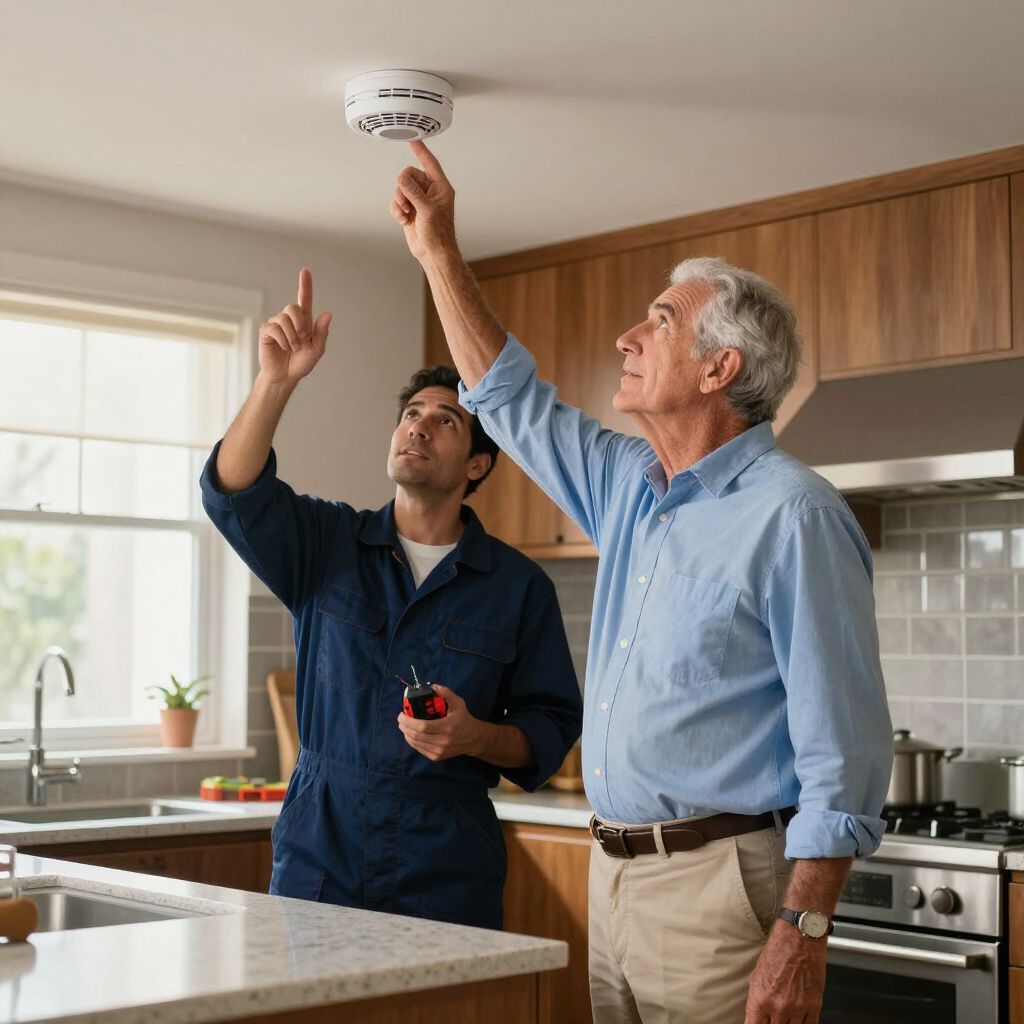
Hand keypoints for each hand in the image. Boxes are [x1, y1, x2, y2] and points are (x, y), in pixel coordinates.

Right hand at [258, 268, 331, 384]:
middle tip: (303, 339)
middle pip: (293, 307)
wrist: (286, 376)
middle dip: (300, 323)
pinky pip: (274, 328)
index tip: (305, 271)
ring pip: (283, 319)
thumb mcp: (316, 349)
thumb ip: (322, 333)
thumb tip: (327, 313)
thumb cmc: (301, 363)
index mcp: (304, 321)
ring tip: (293, 348)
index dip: (305, 285)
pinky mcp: (266, 332)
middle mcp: (289, 319)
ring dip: (292, 336)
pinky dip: (283, 339)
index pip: (305, 299)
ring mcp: (276, 324)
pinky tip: (284, 348)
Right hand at [390, 141, 456, 261]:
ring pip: (401, 189)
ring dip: (399, 201)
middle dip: (404, 189)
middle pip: (409, 176)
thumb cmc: (439, 235)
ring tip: (406, 214)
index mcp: (441, 188)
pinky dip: (397, 210)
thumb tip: (402, 177)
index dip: (422, 152)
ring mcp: (419, 201)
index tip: (414, 140)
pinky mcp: (410, 210)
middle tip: (406, 203)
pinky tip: (403, 220)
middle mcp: (430, 192)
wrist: (433, 253)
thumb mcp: (427, 210)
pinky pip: (397, 201)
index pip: (430, 164)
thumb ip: (414, 192)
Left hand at [396, 684, 483, 760]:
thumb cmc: (464, 719)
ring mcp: (439, 751)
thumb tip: (432, 686)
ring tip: (403, 726)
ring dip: (406, 734)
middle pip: (417, 736)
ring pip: (416, 743)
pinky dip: (412, 741)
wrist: (473, 739)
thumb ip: (446, 693)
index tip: (402, 714)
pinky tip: (410, 735)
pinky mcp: (437, 757)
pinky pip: (419, 749)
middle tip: (400, 719)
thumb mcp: (458, 703)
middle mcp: (443, 741)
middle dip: (404, 727)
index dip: (409, 721)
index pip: (423, 726)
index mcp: (447, 727)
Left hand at [744, 923, 826, 1023]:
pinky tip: (799, 1020)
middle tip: (772, 1018)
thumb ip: (756, 998)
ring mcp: (797, 1008)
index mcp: (760, 998)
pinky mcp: (814, 1005)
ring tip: (785, 1016)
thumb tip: (755, 1014)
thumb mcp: (757, 974)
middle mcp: (778, 1006)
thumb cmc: (778, 950)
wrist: (799, 938)